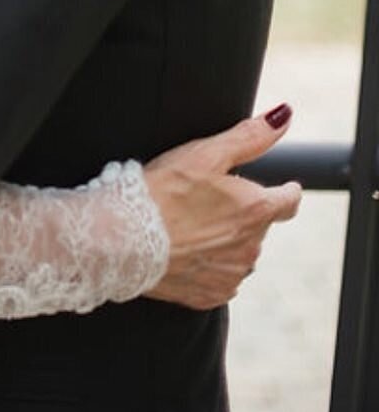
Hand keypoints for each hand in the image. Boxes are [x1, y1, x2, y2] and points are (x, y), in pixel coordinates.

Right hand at [144, 107, 301, 308]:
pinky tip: (185, 250)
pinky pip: (220, 278)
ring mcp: (231, 275)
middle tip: (208, 200)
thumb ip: (249, 136)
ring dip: (226, 240)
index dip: (284, 190)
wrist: (123, 239)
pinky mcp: (210, 295)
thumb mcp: (205, 153)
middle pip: (259, 226)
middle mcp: (251, 248)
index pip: (289, 200)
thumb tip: (284, 116)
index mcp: (256, 211)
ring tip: (192, 225)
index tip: (281, 187)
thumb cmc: (162, 192)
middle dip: (242, 213)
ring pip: (239, 253)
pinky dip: (208, 264)